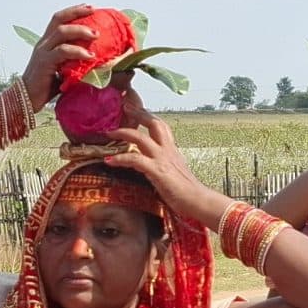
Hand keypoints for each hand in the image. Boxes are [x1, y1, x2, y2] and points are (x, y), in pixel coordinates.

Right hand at [20, 6, 98, 106]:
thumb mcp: (61, 70)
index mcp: (46, 43)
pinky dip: (78, 51)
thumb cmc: (45, 87)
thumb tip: (94, 61)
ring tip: (95, 35)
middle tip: (94, 12)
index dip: (73, 11)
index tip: (89, 8)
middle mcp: (43, 43)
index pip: (58, 20)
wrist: (26, 100)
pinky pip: (63, 51)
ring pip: (61, 32)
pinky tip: (90, 56)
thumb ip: (72, 62)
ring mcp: (42, 51)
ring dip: (80, 30)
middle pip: (59, 20)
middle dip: (77, 13)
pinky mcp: (44, 62)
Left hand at [99, 92, 220, 220]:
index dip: (148, 115)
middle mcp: (167, 150)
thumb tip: (155, 164)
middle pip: (154, 123)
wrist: (198, 200)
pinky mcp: (157, 170)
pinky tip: (109, 160)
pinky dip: (120, 158)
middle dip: (138, 113)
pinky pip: (134, 159)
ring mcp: (162, 159)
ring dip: (123, 133)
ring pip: (141, 137)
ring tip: (109, 132)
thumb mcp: (175, 171)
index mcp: (172, 150)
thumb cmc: (187, 191)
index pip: (161, 126)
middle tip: (125, 106)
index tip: (136, 108)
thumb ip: (165, 164)